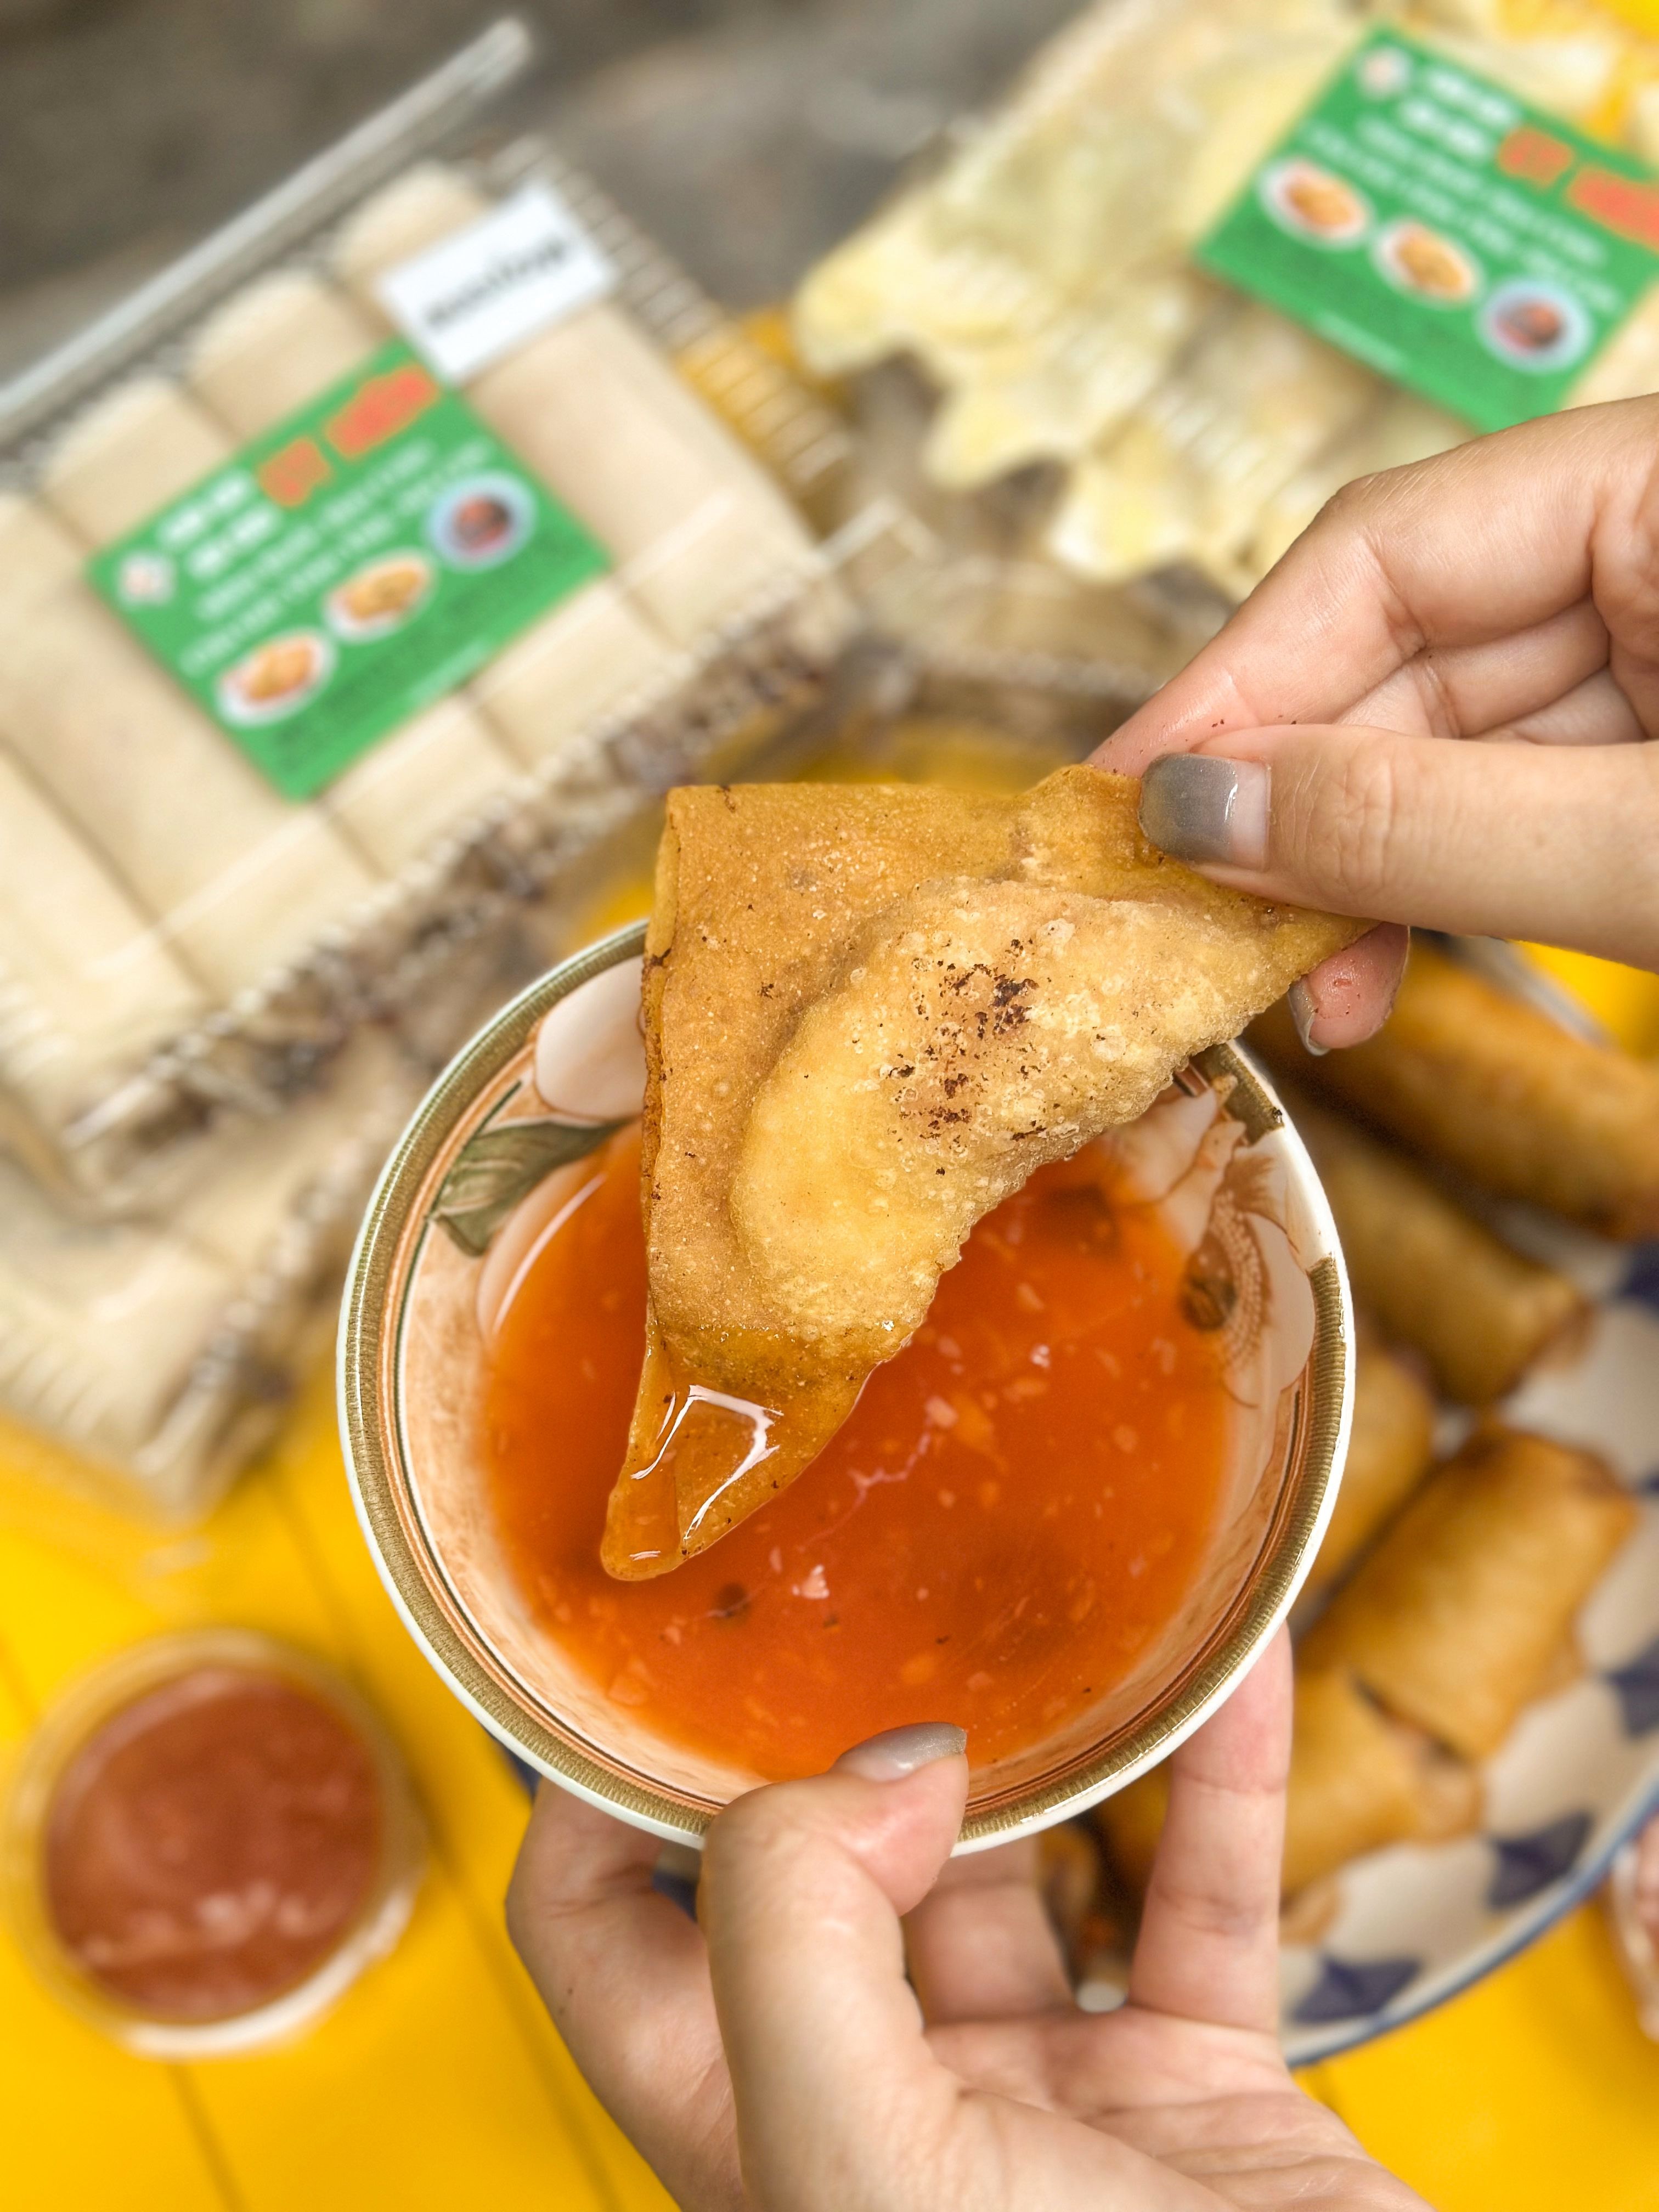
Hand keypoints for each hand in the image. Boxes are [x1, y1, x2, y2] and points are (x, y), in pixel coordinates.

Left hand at [507, 1632, 1425, 2208]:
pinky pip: (1203, 1897)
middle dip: (835, 1731)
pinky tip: (1236, 1662)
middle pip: (818, 1877)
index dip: (599, 1790)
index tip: (658, 1652)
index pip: (602, 1933)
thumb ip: (802, 1943)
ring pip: (1019, 1871)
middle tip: (860, 1577)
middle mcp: (880, 2110)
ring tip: (1041, 1595)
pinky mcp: (1196, 2096)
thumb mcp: (868, 2170)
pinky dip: (1222, 1779)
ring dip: (1046, 1739)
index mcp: (755, 2138)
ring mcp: (1042, 2103)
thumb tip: (880, 1769)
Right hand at [1094, 397, 1658, 1047]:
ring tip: (1292, 989)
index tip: (1127, 802)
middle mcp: (1650, 545)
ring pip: (1448, 742)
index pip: (1385, 548)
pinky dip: (1435, 885)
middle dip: (1292, 806)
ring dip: (1352, 871)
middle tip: (1185, 923)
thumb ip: (1425, 824)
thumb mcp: (1649, 850)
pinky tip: (1369, 968)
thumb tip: (1201, 811)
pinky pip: (1513, 799)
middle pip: (1401, 651)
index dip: (1236, 683)